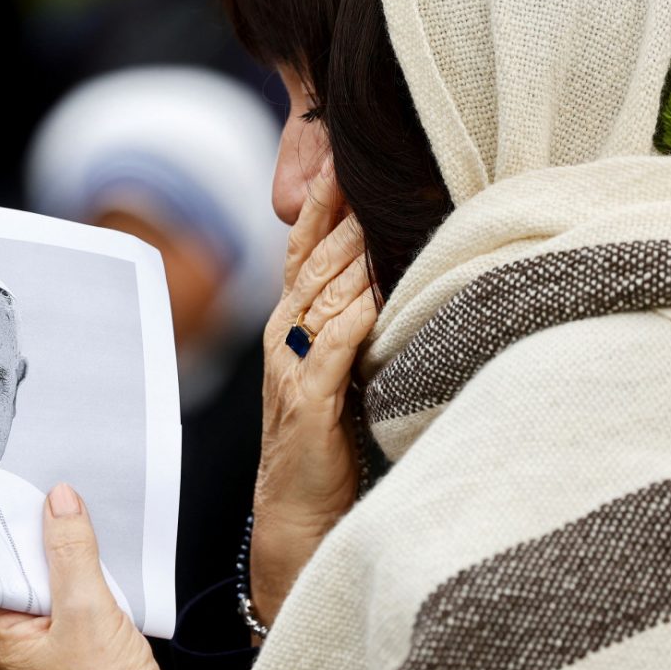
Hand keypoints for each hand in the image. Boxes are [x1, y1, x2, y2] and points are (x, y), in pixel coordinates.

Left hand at [0, 484, 192, 669]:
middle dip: (45, 540)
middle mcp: (20, 644)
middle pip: (25, 572)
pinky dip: (89, 580)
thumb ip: (71, 550)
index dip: (13, 529)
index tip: (28, 495)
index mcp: (3, 638)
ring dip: (71, 560)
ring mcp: (49, 646)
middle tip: (61, 504)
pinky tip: (103, 566)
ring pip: (53, 584)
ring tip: (85, 531)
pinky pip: (76, 600)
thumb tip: (59, 501)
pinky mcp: (79, 647)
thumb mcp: (87, 608)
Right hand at [253, 158, 377, 624]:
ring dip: (349, 251)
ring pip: (323, 294)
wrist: (295, 511)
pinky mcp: (310, 401)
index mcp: (290, 325)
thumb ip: (346, 323)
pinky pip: (333, 346)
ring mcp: (294, 367)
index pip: (303, 249)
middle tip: (361, 162)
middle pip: (312, 260)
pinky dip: (355, 315)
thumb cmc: (322, 442)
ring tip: (376, 210)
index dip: (320, 204)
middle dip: (337, 211)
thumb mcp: (331, 369)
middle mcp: (286, 337)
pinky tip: (376, 290)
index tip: (341, 158)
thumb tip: (384, 275)